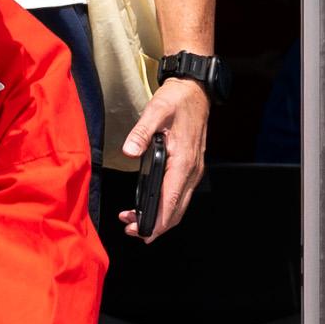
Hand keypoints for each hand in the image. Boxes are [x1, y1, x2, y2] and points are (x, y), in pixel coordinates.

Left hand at [119, 73, 210, 238]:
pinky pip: (179, 196)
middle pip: (176, 211)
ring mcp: (193, 171)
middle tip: (131, 231)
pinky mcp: (190, 168)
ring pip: (179, 206)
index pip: (171, 201)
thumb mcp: (156, 110)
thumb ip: (141, 132)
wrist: (194, 91)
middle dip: (155, 226)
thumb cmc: (177, 100)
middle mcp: (191, 171)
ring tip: (134, 220)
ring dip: (160, 218)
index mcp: (184, 161)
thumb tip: (130, 151)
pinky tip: (149, 205)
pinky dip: (165, 207)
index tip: (142, 232)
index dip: (157, 221)